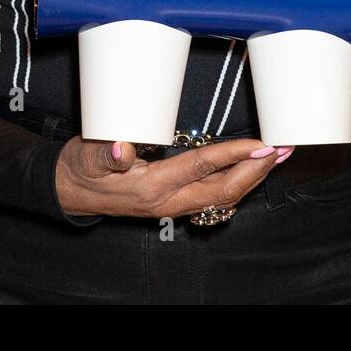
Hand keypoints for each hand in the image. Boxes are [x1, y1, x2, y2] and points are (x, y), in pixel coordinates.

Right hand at [55, 135, 293, 218]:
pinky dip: (237, 183)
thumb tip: (121, 148)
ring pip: (222, 196)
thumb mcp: (85, 155)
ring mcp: (172, 205)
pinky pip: (213, 197)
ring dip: (252, 178)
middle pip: (223, 190)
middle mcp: (168, 201)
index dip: (233, 154)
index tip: (260, 145)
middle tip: (282, 150)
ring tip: (276, 158)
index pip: (201, 168)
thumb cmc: (79, 168)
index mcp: (151, 187)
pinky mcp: (173, 202)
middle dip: (256, 172)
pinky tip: (250, 171)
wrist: (68, 191)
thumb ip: (104, 151)